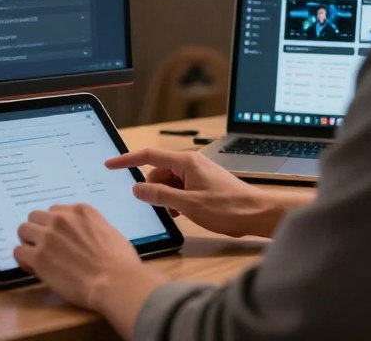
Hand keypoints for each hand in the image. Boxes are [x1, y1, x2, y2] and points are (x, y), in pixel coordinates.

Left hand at [14, 204, 164, 338]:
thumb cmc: (120, 263)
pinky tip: (33, 269)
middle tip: (45, 248)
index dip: (54, 226)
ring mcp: (48, 236)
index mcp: (80, 210)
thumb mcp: (109, 232)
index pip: (55, 211)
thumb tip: (83, 236)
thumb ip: (91, 227)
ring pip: (23, 230)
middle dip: (38, 231)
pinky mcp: (38, 257)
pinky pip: (19, 252)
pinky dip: (24, 261)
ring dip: (29, 243)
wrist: (116, 282)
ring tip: (37, 258)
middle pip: (35, 217)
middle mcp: (61, 219)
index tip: (58, 240)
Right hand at [107, 148, 306, 237]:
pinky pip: (180, 188)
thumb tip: (137, 188)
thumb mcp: (188, 205)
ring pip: (169, 182)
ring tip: (177, 214)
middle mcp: (191, 163)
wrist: (259, 214)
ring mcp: (198, 173)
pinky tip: (183, 214)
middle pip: (158, 172)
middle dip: (153, 190)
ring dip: (166, 198)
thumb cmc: (228, 208)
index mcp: (186, 162)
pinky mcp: (204, 183)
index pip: (149, 156)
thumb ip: (160, 196)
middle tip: (160, 209)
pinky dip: (176, 200)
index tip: (111, 164)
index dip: (127, 159)